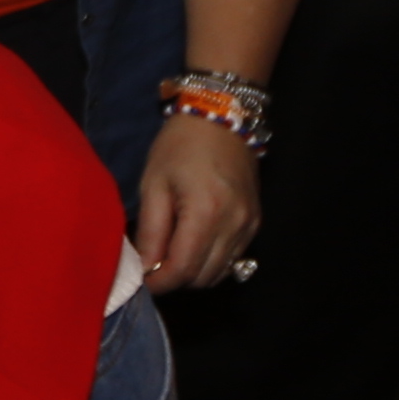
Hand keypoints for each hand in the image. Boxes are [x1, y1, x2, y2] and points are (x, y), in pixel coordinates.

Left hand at [132, 118, 263, 292]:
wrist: (221, 116)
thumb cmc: (179, 146)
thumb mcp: (154, 184)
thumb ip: (151, 231)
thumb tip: (145, 269)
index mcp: (206, 213)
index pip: (183, 269)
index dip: (159, 282)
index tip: (142, 279)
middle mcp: (234, 225)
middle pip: (203, 277)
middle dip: (175, 279)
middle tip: (154, 263)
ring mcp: (249, 225)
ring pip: (220, 273)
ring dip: (194, 272)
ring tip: (172, 253)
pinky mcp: (255, 222)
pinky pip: (234, 258)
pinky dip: (212, 261)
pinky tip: (194, 244)